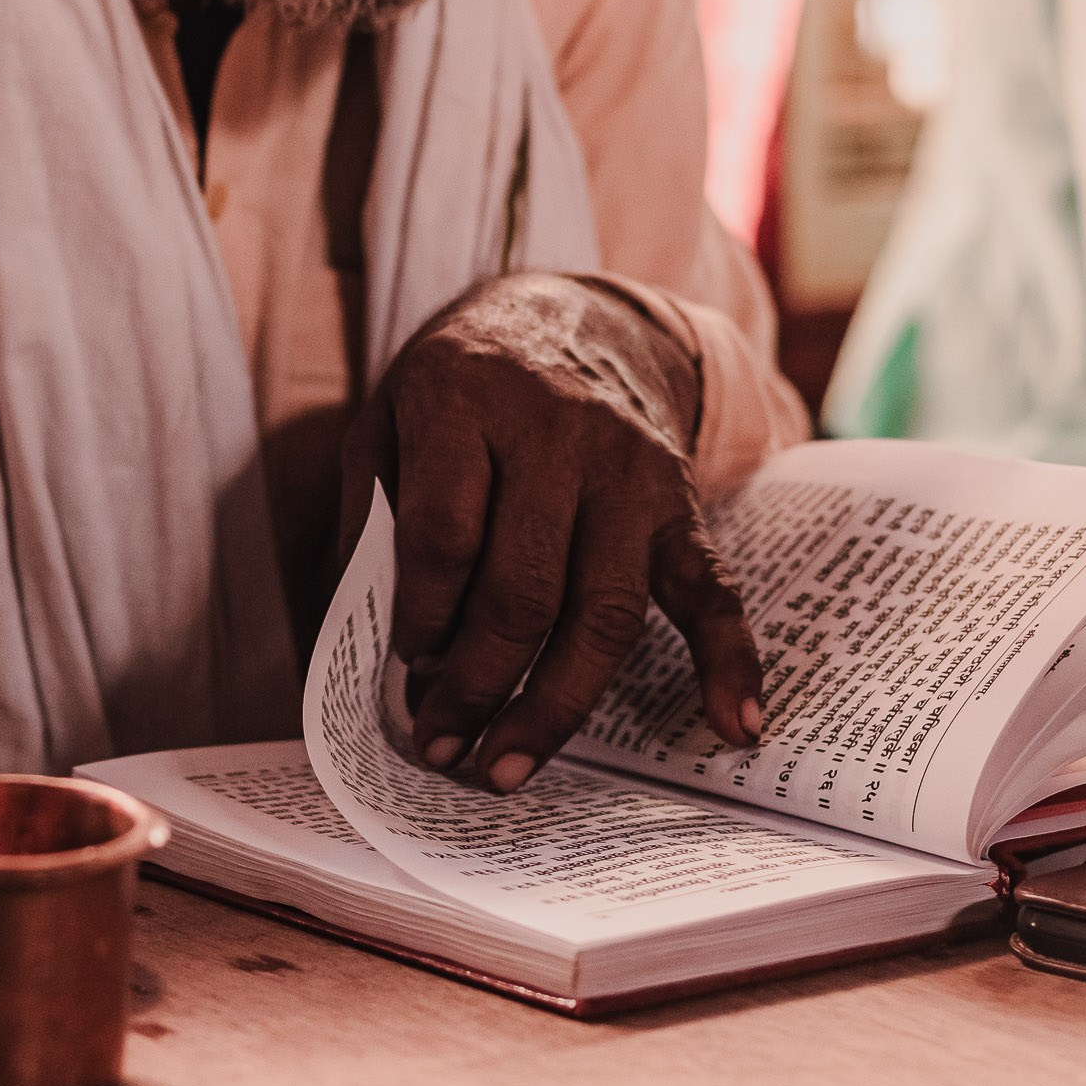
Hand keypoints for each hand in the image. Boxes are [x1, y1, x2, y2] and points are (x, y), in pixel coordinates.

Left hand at [339, 273, 763, 789]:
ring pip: (603, 610)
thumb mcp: (388, 419)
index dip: (421, 620)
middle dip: (477, 684)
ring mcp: (628, 470)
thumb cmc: (462, 391)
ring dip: (554, 705)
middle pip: (523, 589)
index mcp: (467, 401)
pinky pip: (710, 587)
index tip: (403, 669)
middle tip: (441, 747)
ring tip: (507, 769)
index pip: (445, 537)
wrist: (574, 316)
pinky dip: (730, 658)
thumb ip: (367, 515)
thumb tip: (351, 645)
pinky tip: (735, 724)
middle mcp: (558, 433)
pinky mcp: (678, 501)